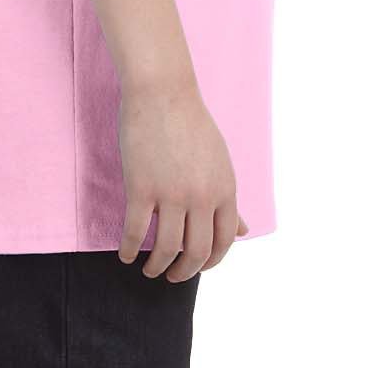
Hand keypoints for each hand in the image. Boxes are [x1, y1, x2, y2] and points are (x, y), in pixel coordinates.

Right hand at [116, 79, 248, 279]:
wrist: (162, 91)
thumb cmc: (190, 121)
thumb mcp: (219, 160)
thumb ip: (227, 198)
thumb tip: (242, 230)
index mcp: (225, 188)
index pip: (224, 240)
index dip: (211, 261)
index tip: (198, 267)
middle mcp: (202, 196)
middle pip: (196, 252)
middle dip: (184, 272)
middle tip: (173, 276)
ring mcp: (172, 194)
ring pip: (166, 249)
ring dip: (157, 267)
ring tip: (149, 270)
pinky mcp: (142, 188)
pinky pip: (136, 232)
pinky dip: (129, 249)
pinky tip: (125, 255)